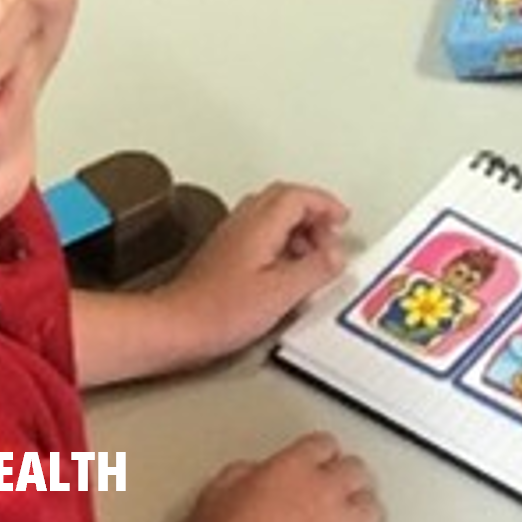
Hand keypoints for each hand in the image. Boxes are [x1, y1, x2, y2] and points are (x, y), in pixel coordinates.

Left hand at [154, 181, 348, 363]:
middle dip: (313, 211)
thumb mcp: (281, 293)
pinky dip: (282, 240)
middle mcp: (242, 224)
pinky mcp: (225, 255)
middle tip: (331, 233)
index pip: (298, 195)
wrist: (178, 326)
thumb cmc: (219, 311)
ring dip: (298, 227)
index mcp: (259, 225)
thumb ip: (314, 270)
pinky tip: (287, 269)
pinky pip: (260, 232)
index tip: (342, 218)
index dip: (325, 203)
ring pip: (271, 214)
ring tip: (314, 255)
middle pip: (283, 197)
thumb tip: (336, 255)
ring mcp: (231, 237)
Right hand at [188, 432, 381, 521]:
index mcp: (293, 468)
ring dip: (361, 507)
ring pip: (371, 506)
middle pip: (355, 469)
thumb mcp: (216, 494)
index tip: (316, 455)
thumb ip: (242, 474)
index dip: (318, 450)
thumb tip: (248, 474)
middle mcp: (324, 492)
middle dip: (345, 474)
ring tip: (352, 511)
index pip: (321, 443)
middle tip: (337, 479)